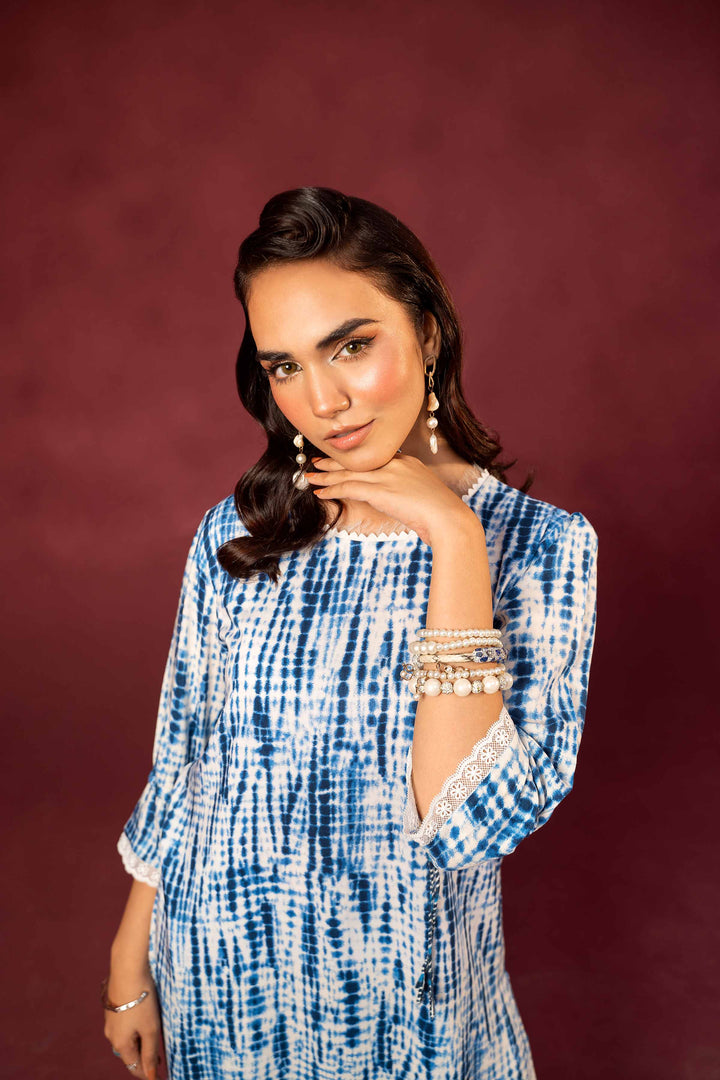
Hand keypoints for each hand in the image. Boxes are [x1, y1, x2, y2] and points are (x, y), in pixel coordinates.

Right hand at [103, 965, 165, 1079]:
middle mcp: (111, 1035)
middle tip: (160, 1061)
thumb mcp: (151, 1029)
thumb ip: (150, 1053)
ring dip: (140, 1043)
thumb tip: (150, 1076)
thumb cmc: (141, 1000)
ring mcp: (111, 1021)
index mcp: (120, 1044)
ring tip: (155, 1042)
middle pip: (129, 1054)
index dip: (148, 1074)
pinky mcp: (113, 1008)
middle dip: (144, 1058)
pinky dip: (135, 1029)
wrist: (127, 969)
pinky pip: (124, 1026)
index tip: (160, 1077)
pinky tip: (144, 1022)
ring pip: (127, 1039)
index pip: (134, 1067)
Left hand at [305, 453, 481, 546]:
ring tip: (309, 477)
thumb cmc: (441, 514)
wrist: (449, 519)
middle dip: (334, 463)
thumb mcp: (423, 496)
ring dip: (326, 476)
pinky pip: (348, 488)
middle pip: (357, 461)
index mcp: (406, 462)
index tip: (339, 460)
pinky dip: (332, 490)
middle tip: (315, 462)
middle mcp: (395, 463)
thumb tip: (395, 500)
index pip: (373, 457)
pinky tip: (320, 493)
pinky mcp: (380, 490)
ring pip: (348, 473)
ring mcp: (387, 475)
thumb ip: (406, 492)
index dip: (353, 459)